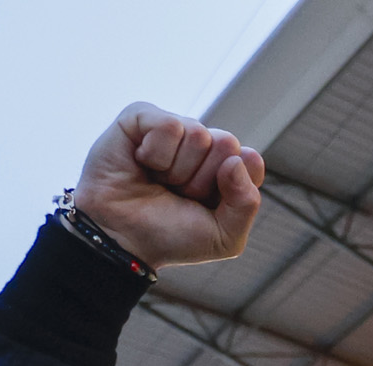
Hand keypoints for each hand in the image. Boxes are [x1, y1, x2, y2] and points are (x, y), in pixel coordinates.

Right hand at [73, 102, 264, 268]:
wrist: (122, 240)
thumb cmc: (169, 236)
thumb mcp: (224, 237)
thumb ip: (247, 203)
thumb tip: (238, 159)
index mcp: (223, 168)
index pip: (250, 161)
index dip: (231, 188)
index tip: (205, 205)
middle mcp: (200, 145)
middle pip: (227, 144)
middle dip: (202, 180)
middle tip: (177, 193)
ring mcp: (172, 129)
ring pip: (198, 134)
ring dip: (176, 171)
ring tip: (156, 180)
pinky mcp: (141, 118)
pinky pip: (169, 126)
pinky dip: (156, 154)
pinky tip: (140, 163)